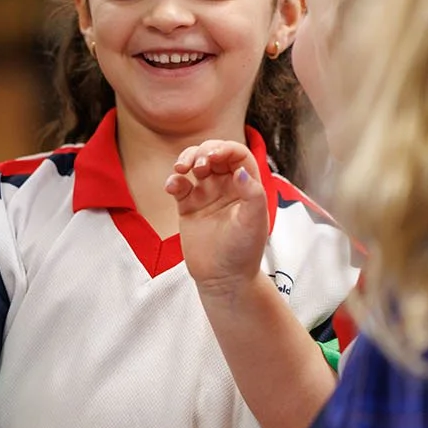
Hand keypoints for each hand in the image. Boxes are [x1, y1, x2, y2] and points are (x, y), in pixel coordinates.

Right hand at [166, 140, 269, 293]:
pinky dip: (173, 181)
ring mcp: (206, 195)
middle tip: (198, 164)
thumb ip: (252, 194)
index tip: (213, 155)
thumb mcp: (254, 222)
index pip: (237, 155)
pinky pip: (179, 186)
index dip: (225, 149)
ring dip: (186, 159)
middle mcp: (226, 186)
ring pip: (194, 165)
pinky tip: (173, 186)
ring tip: (182, 169)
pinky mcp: (188, 206)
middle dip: (202, 152)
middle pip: (213, 154)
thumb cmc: (244, 252)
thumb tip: (239, 171)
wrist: (223, 278)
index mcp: (246, 185)